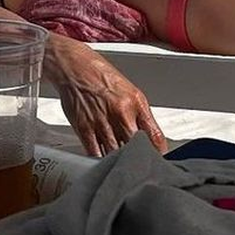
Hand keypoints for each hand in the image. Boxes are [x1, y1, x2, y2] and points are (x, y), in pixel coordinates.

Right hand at [47, 39, 167, 156]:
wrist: (75, 67)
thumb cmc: (102, 78)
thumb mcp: (130, 92)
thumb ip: (140, 115)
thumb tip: (150, 138)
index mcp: (135, 103)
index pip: (155, 135)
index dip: (159, 152)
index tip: (159, 159)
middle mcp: (120, 113)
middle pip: (136, 148)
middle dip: (140, 160)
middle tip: (141, 168)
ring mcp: (101, 122)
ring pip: (115, 154)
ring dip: (120, 162)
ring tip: (122, 167)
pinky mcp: (84, 129)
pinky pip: (95, 153)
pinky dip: (101, 162)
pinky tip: (105, 163)